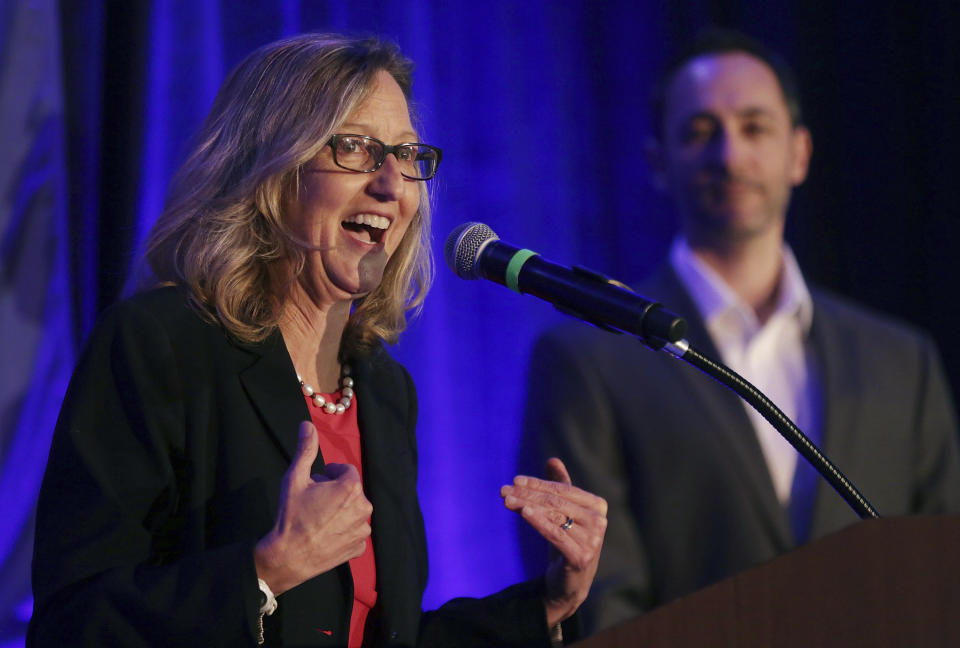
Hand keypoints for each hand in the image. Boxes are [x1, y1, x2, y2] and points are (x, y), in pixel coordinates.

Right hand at [255, 421, 372, 594]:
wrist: (288, 556)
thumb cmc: (291, 515)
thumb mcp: (294, 478)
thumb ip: (305, 449)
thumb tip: (307, 424)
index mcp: (351, 487)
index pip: (345, 470)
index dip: (328, 475)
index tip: (314, 484)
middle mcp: (364, 507)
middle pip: (350, 490)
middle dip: (334, 492)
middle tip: (314, 502)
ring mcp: (363, 529)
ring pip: (353, 510)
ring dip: (340, 510)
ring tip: (318, 518)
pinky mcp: (359, 547)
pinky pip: (354, 531)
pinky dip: (343, 530)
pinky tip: (325, 534)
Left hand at [501, 457, 606, 626]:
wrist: (570, 584)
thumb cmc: (567, 543)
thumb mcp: (563, 514)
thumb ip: (561, 486)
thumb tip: (552, 459)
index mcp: (598, 506)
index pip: (563, 489)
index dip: (538, 483)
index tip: (515, 480)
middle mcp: (599, 522)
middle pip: (556, 502)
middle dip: (528, 494)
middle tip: (504, 491)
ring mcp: (593, 541)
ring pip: (553, 516)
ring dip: (526, 506)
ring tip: (506, 500)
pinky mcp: (581, 557)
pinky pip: (555, 534)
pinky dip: (538, 521)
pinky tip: (523, 511)